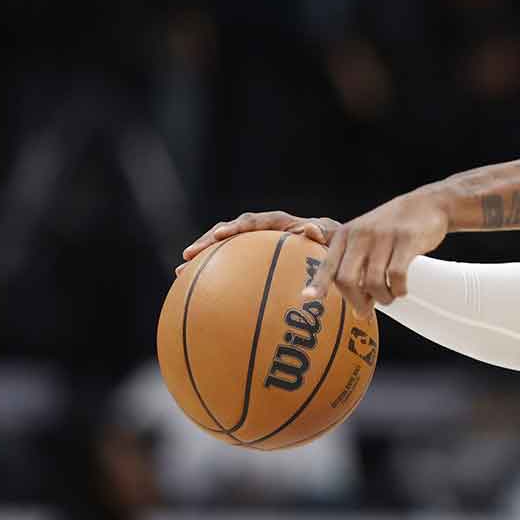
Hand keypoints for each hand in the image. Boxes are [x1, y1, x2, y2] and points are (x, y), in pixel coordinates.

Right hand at [179, 211, 339, 272]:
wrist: (338, 252)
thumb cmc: (337, 248)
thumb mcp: (333, 241)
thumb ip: (321, 235)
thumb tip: (309, 228)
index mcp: (282, 223)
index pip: (254, 222)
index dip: (236, 228)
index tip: (219, 237)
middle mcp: (266, 231)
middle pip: (230, 231)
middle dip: (208, 241)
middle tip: (188, 255)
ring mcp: (259, 246)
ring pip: (226, 248)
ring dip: (205, 257)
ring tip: (180, 273)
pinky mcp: (257, 261)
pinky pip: (233, 267)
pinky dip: (217, 278)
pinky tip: (199, 297)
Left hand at [303, 186, 450, 316]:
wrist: (427, 204)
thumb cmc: (392, 226)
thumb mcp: (364, 233)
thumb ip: (349, 257)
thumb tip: (346, 295)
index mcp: (346, 234)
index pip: (328, 264)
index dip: (318, 283)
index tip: (307, 298)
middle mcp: (361, 235)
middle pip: (347, 279)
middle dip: (356, 301)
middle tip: (366, 310)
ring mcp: (384, 237)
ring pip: (373, 282)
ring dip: (382, 298)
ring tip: (389, 297)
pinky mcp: (406, 240)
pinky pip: (397, 275)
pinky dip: (399, 290)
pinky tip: (402, 290)